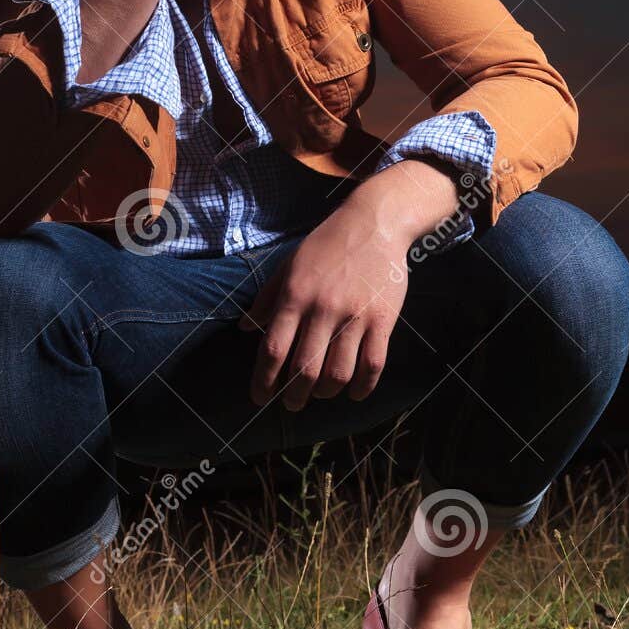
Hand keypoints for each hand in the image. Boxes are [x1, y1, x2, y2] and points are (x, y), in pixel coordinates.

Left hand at [240, 198, 409, 410]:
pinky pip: (372, 366)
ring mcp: (354, 317)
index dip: (263, 381)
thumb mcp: (289, 264)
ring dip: (325, 393)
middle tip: (291, 404)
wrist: (375, 224)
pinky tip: (354, 392)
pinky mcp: (382, 321)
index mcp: (295, 296)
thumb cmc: (327, 244)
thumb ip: (268, 298)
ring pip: (337, 374)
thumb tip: (245, 328)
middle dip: (293, 396)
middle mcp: (322, 310)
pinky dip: (362, 387)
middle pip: (304, 370)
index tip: (259, 398)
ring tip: (321, 393)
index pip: (273, 350)